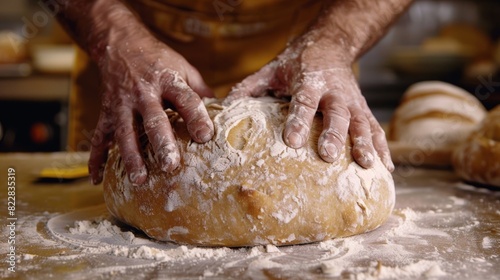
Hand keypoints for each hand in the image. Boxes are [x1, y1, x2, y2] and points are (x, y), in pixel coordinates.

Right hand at [88, 29, 213, 185]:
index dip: (196, 117)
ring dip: (131, 156)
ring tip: (140, 180)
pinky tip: (97, 179)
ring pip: (125, 132)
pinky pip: (99, 137)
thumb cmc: (158, 60)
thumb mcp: (183, 68)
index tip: (205, 136)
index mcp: (168, 80)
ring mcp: (121, 104)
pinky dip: (96, 158)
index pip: (185, 99)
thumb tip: (224, 112)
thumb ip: (200, 91)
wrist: (119, 44)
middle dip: (161, 143)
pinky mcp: (105, 112)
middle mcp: (143, 93)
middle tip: (170, 166)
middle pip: (153, 120)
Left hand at [226, 39, 392, 170]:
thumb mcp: (271, 69)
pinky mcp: (363, 110)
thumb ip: (251, 87)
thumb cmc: (296, 63)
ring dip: (365, 144)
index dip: (299, 121)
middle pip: (337, 114)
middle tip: (328, 156)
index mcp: (310, 81)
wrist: (329, 46)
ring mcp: (353, 101)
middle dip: (335, 135)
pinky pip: (375, 129)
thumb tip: (227, 106)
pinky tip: (385, 169)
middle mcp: (335, 91)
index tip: (292, 141)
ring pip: (362, 123)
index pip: (304, 102)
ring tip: (367, 166)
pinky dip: (382, 148)